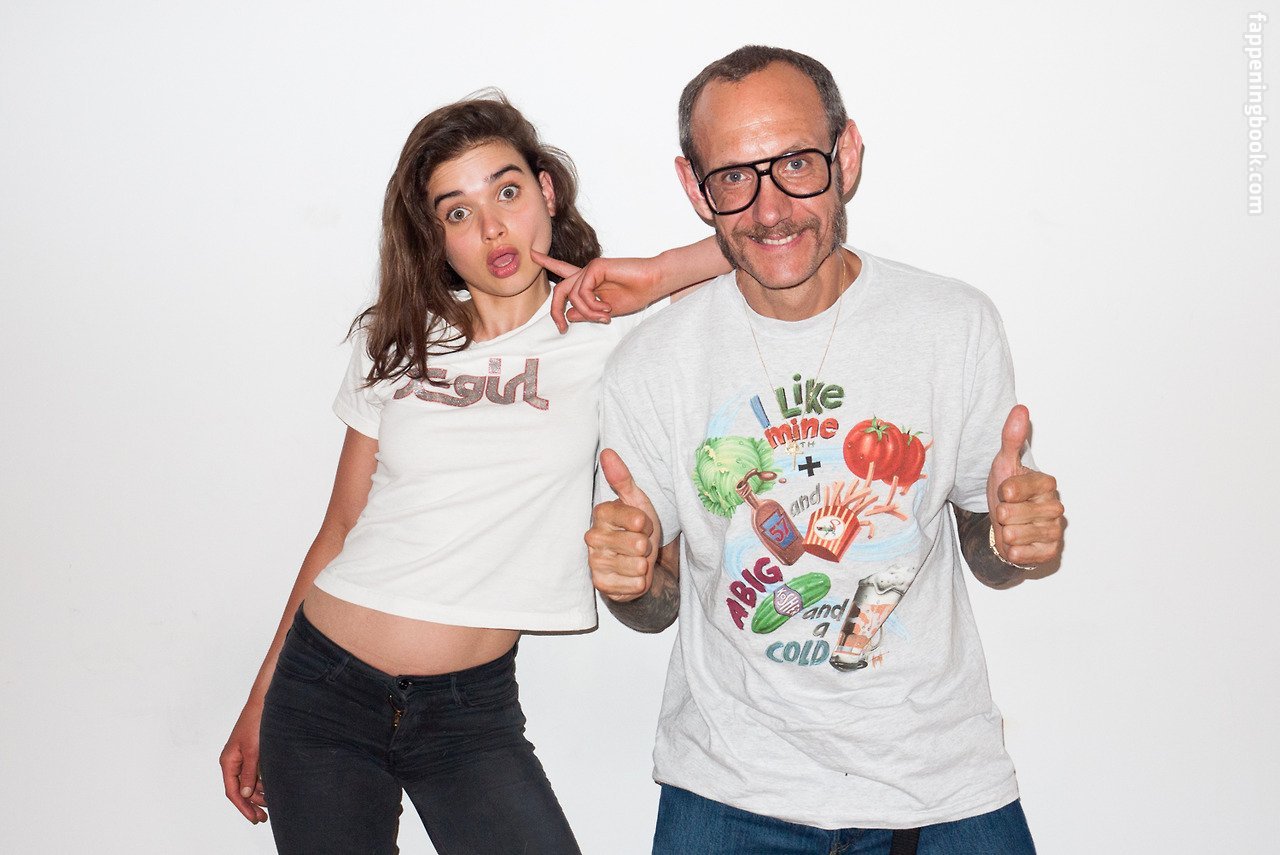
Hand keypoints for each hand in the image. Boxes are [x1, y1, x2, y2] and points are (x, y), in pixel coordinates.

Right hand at [220, 704, 267, 823]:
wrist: (264, 703)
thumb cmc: (256, 723)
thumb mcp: (253, 751)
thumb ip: (249, 772)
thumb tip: (245, 793)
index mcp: (228, 761)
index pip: (232, 791)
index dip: (243, 807)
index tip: (254, 818)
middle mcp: (233, 761)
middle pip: (240, 789)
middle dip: (251, 804)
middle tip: (264, 817)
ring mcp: (242, 757)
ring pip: (248, 782)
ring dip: (258, 794)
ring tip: (271, 804)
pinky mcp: (252, 753)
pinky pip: (254, 773)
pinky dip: (261, 783)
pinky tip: (270, 789)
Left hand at [536, 250, 661, 332]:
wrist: (652, 283)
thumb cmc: (635, 294)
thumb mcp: (606, 310)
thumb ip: (586, 311)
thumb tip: (569, 315)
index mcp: (589, 281)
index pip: (563, 271)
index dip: (547, 262)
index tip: (532, 254)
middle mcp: (587, 273)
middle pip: (560, 290)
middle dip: (556, 311)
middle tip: (562, 328)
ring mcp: (590, 268)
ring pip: (572, 295)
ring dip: (587, 312)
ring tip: (604, 316)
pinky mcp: (595, 266)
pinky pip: (581, 292)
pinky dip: (591, 305)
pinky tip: (606, 308)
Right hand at [586, 449, 661, 600]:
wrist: (637, 563)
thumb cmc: (637, 529)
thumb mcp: (637, 501)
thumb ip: (623, 478)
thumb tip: (607, 452)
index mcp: (601, 514)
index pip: (635, 518)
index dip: (646, 524)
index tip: (642, 524)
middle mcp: (593, 537)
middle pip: (637, 544)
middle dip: (647, 546)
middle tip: (640, 544)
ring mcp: (595, 562)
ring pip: (637, 565)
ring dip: (644, 564)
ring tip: (636, 560)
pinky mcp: (601, 584)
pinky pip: (634, 584)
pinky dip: (640, 582)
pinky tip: (632, 575)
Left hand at [986, 404, 1064, 566]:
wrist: (1006, 527)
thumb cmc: (1007, 494)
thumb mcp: (1004, 465)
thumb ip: (1011, 438)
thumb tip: (1021, 408)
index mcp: (1046, 483)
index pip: (1014, 488)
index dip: (1002, 492)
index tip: (1004, 492)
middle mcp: (1055, 506)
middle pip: (1012, 513)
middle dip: (1000, 514)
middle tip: (1006, 513)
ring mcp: (1055, 530)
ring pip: (1016, 534)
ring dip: (1004, 532)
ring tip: (1010, 527)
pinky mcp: (1051, 552)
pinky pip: (1022, 554)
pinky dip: (1012, 551)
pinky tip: (1017, 544)